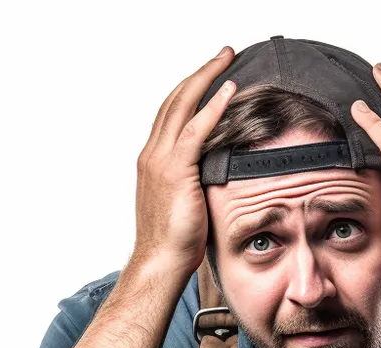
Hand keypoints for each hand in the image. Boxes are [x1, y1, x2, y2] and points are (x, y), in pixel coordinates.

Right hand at [131, 47, 237, 270]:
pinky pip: (195, 131)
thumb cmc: (174, 240)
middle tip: (224, 53)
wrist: (160, 262)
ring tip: (228, 59)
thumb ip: (196, 178)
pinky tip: (229, 90)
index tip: (212, 72)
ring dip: (207, 78)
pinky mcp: (175, 171)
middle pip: (175, 99)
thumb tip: (221, 170)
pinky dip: (212, 107)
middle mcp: (152, 153)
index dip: (191, 88)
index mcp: (152, 159)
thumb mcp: (186, 200)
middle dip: (200, 72)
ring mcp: (160, 160)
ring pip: (182, 105)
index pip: (171, 111)